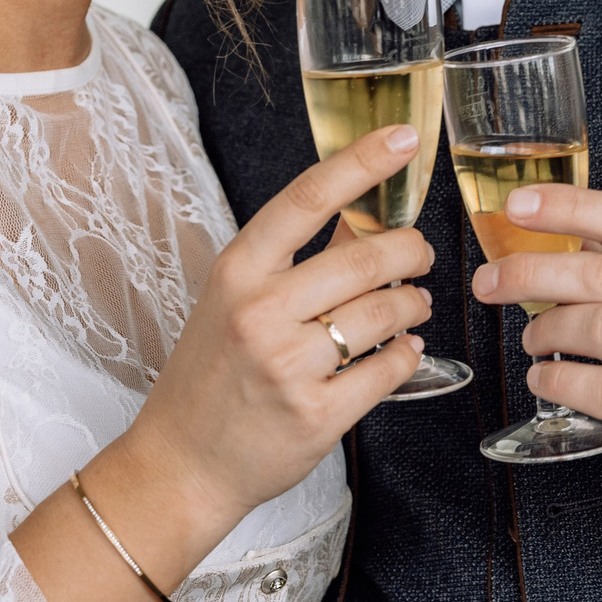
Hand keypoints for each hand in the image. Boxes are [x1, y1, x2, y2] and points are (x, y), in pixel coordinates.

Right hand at [106, 125, 434, 545]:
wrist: (181, 463)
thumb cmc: (210, 377)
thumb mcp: (233, 301)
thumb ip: (292, 261)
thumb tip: (361, 218)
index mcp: (237, 271)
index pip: (306, 198)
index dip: (361, 161)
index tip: (402, 137)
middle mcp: (259, 312)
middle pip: (364, 257)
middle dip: (410, 250)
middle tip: (420, 255)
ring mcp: (287, 365)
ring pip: (385, 312)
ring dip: (413, 304)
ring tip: (413, 307)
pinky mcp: (316, 414)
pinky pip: (388, 368)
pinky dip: (406, 354)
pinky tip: (401, 350)